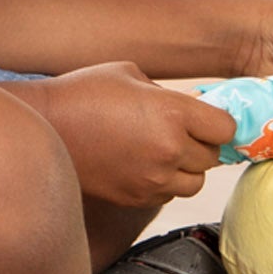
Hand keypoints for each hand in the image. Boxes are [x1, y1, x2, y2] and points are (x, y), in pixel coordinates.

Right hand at [2, 63, 237, 209]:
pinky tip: (144, 165)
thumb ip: (168, 94)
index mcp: (173, 113)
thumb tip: (193, 106)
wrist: (46, 127)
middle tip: (182, 132)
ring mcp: (153, 179)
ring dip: (187, 169)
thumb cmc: (84, 92)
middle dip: (202, 144)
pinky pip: (168, 195)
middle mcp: (169, 149)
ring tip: (165, 152)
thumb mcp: (132, 75)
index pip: (225, 128)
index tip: (206, 118)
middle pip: (212, 157)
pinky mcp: (136, 198)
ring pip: (195, 183)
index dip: (217, 122)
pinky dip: (164, 183)